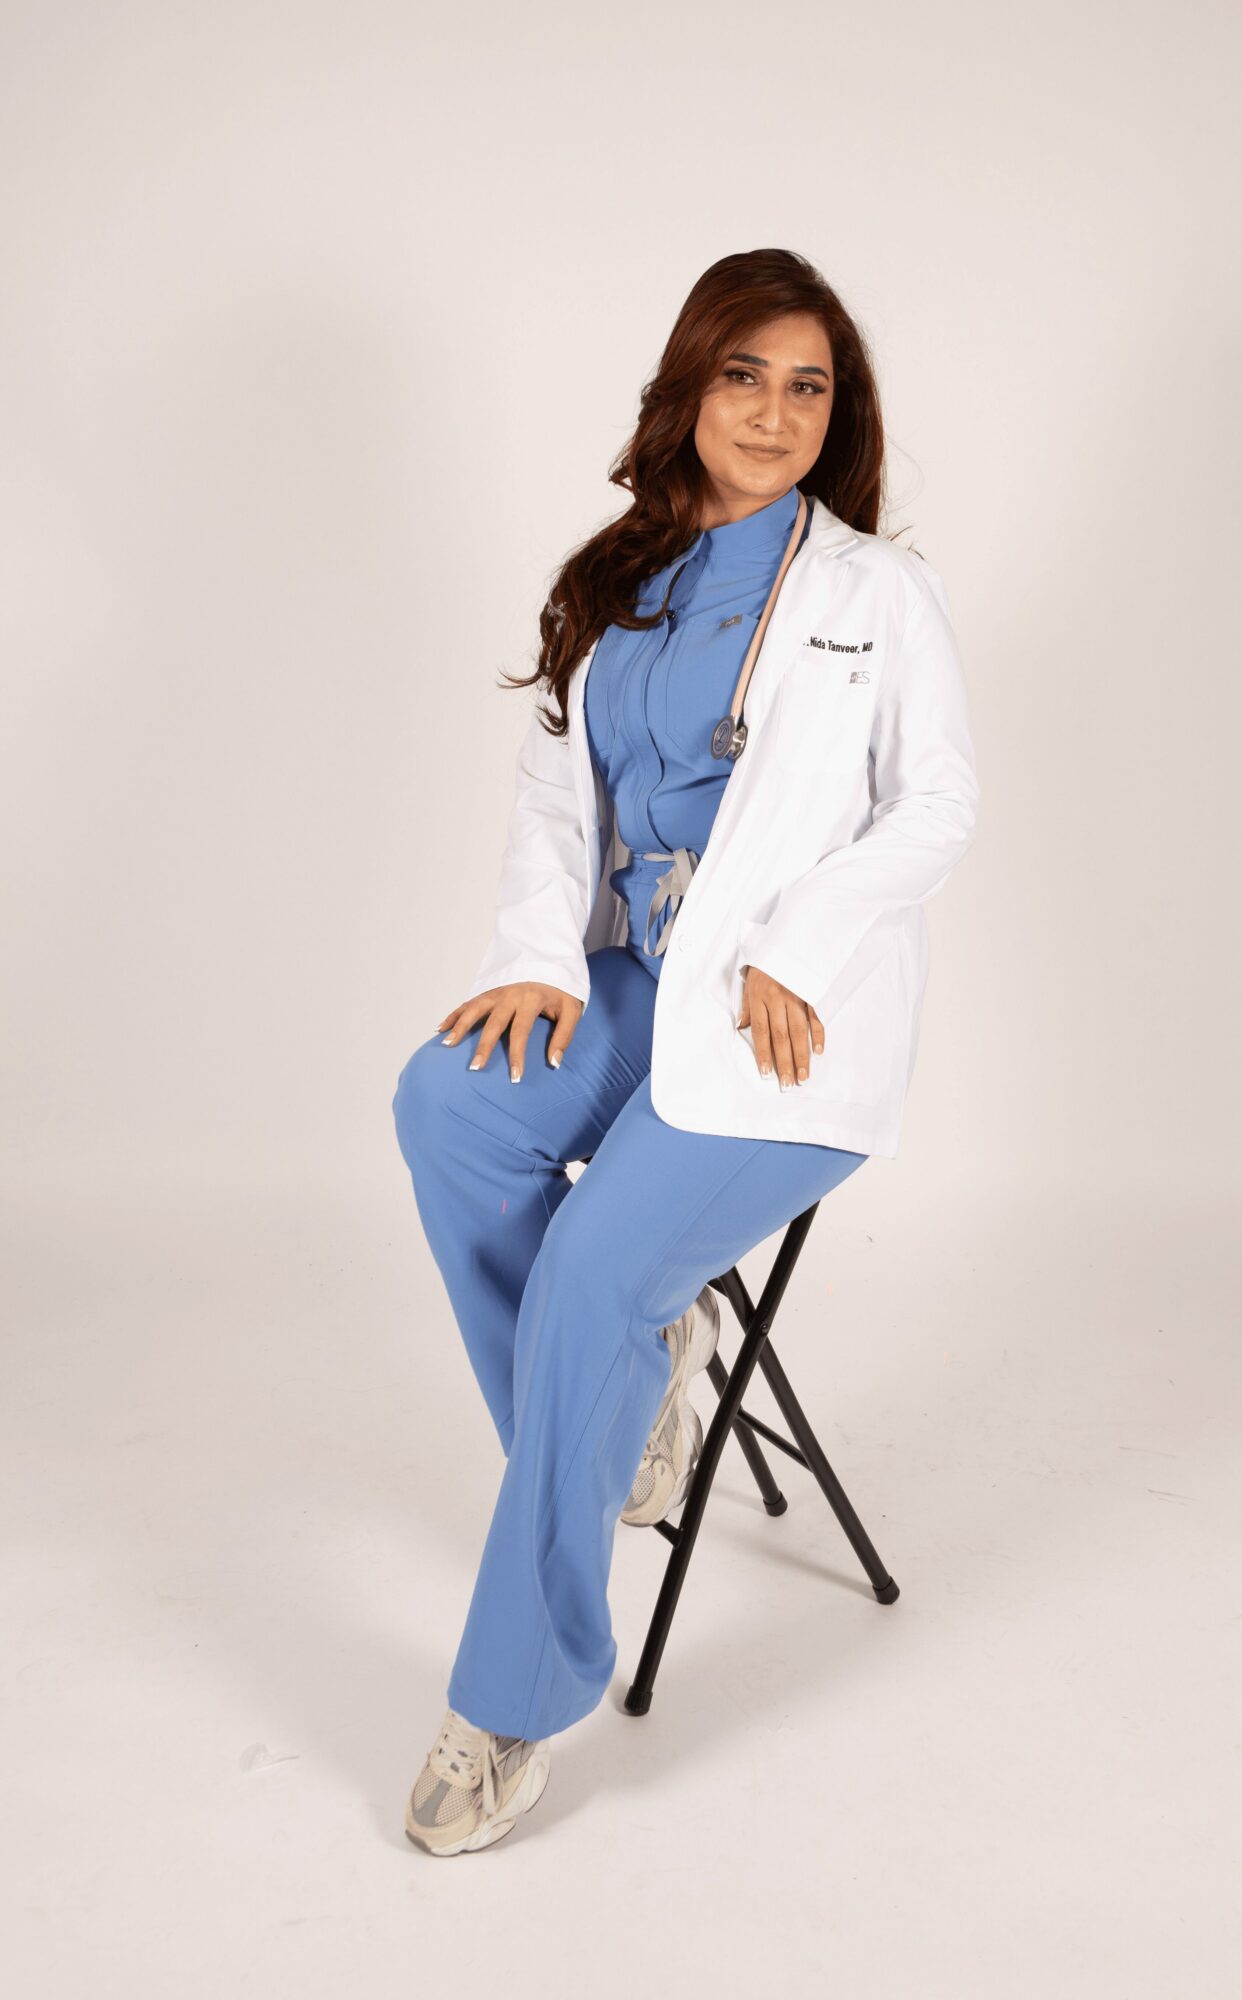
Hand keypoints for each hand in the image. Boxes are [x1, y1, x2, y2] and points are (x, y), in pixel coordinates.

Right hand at [437, 982, 582, 1081]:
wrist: (551, 962)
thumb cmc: (561, 991)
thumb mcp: (572, 1010)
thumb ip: (564, 1036)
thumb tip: (554, 1063)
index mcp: (531, 1000)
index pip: (521, 1031)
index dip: (517, 1055)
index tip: (514, 1077)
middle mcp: (510, 995)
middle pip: (493, 1023)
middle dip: (483, 1046)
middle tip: (475, 1067)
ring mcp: (497, 992)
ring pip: (474, 1010)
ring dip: (460, 1027)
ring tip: (447, 1045)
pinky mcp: (489, 992)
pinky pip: (468, 1003)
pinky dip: (454, 1015)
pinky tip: (441, 1028)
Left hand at [736, 963, 823, 1088]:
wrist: (787, 938)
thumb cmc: (765, 963)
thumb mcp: (750, 981)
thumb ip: (747, 1006)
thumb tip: (742, 1028)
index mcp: (760, 997)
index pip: (761, 1032)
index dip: (764, 1054)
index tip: (767, 1074)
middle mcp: (778, 999)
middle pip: (781, 1036)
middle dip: (784, 1062)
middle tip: (787, 1084)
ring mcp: (797, 996)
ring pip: (799, 1031)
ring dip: (802, 1056)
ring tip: (803, 1076)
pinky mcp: (812, 992)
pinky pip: (816, 1016)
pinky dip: (819, 1034)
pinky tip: (818, 1051)